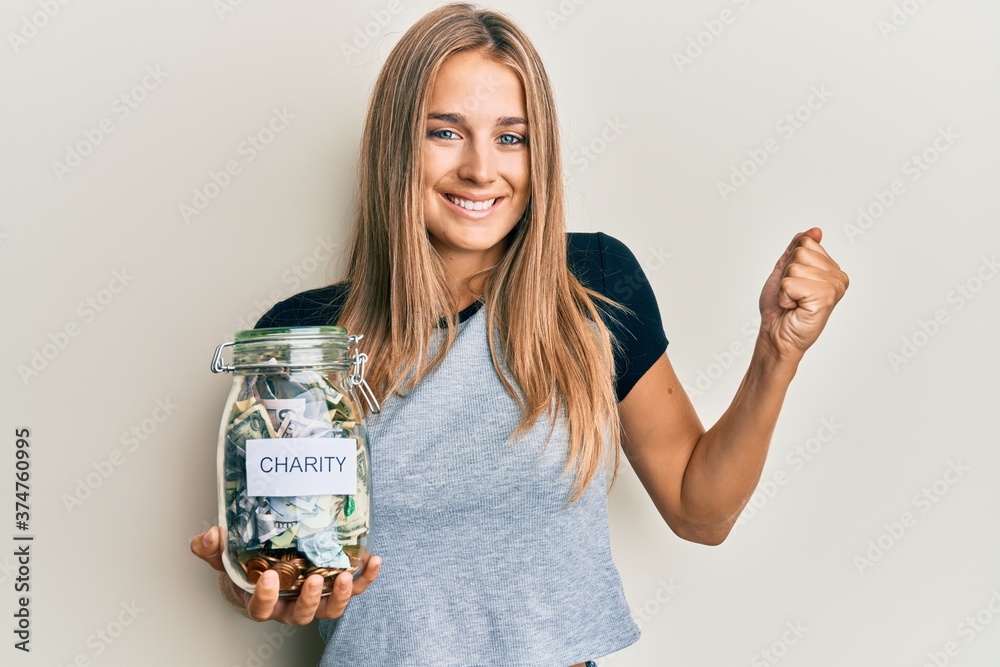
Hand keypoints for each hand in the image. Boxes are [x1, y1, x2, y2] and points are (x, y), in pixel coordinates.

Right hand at [190, 525, 381, 623]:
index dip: (266, 597)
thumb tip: (210, 536)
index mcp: (262, 602)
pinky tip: (374, 560)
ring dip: (342, 595)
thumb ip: (212, 549)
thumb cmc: (244, 569)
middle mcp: (289, 606)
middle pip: (301, 614)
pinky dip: (365, 578)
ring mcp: (313, 600)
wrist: (262, 571)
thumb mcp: (223, 558)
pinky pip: (353, 589)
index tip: (268, 578)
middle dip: (309, 599)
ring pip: (329, 608)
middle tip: (314, 579)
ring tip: (347, 575)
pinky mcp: (333, 589)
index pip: (262, 608)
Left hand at [757, 227, 848, 363]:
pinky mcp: (825, 297)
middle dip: (787, 274)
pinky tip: (794, 308)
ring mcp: (834, 287)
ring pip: (795, 267)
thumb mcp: (786, 270)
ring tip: (793, 302)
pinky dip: (785, 296)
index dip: (790, 262)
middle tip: (792, 295)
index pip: (806, 242)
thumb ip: (799, 248)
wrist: (776, 334)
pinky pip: (791, 282)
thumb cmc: (780, 307)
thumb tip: (816, 231)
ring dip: (785, 287)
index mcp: (832, 269)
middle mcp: (838, 277)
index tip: (792, 283)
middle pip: (801, 252)